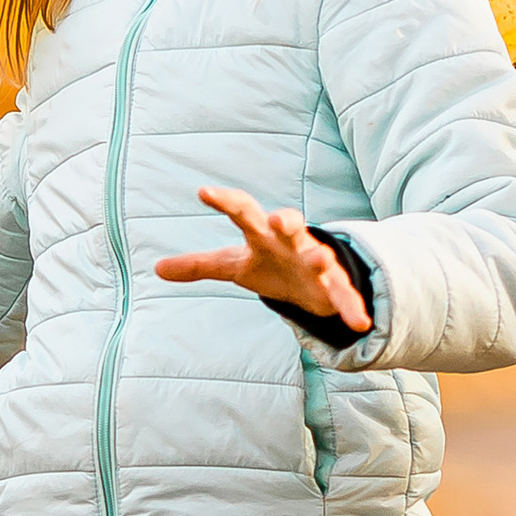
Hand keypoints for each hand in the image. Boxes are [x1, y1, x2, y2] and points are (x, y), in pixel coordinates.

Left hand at [154, 185, 370, 331]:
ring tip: (322, 261)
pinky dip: (351, 307)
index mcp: (263, 234)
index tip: (204, 192)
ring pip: (320, 256)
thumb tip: (156, 268)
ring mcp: (315, 262)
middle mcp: (291, 242)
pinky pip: (344, 296)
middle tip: (274, 219)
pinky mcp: (334, 287)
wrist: (312, 282)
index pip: (243, 211)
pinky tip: (360, 323)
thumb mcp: (234, 265)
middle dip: (285, 220)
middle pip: (289, 224)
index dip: (225, 202)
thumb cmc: (270, 265)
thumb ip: (199, 266)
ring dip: (321, 259)